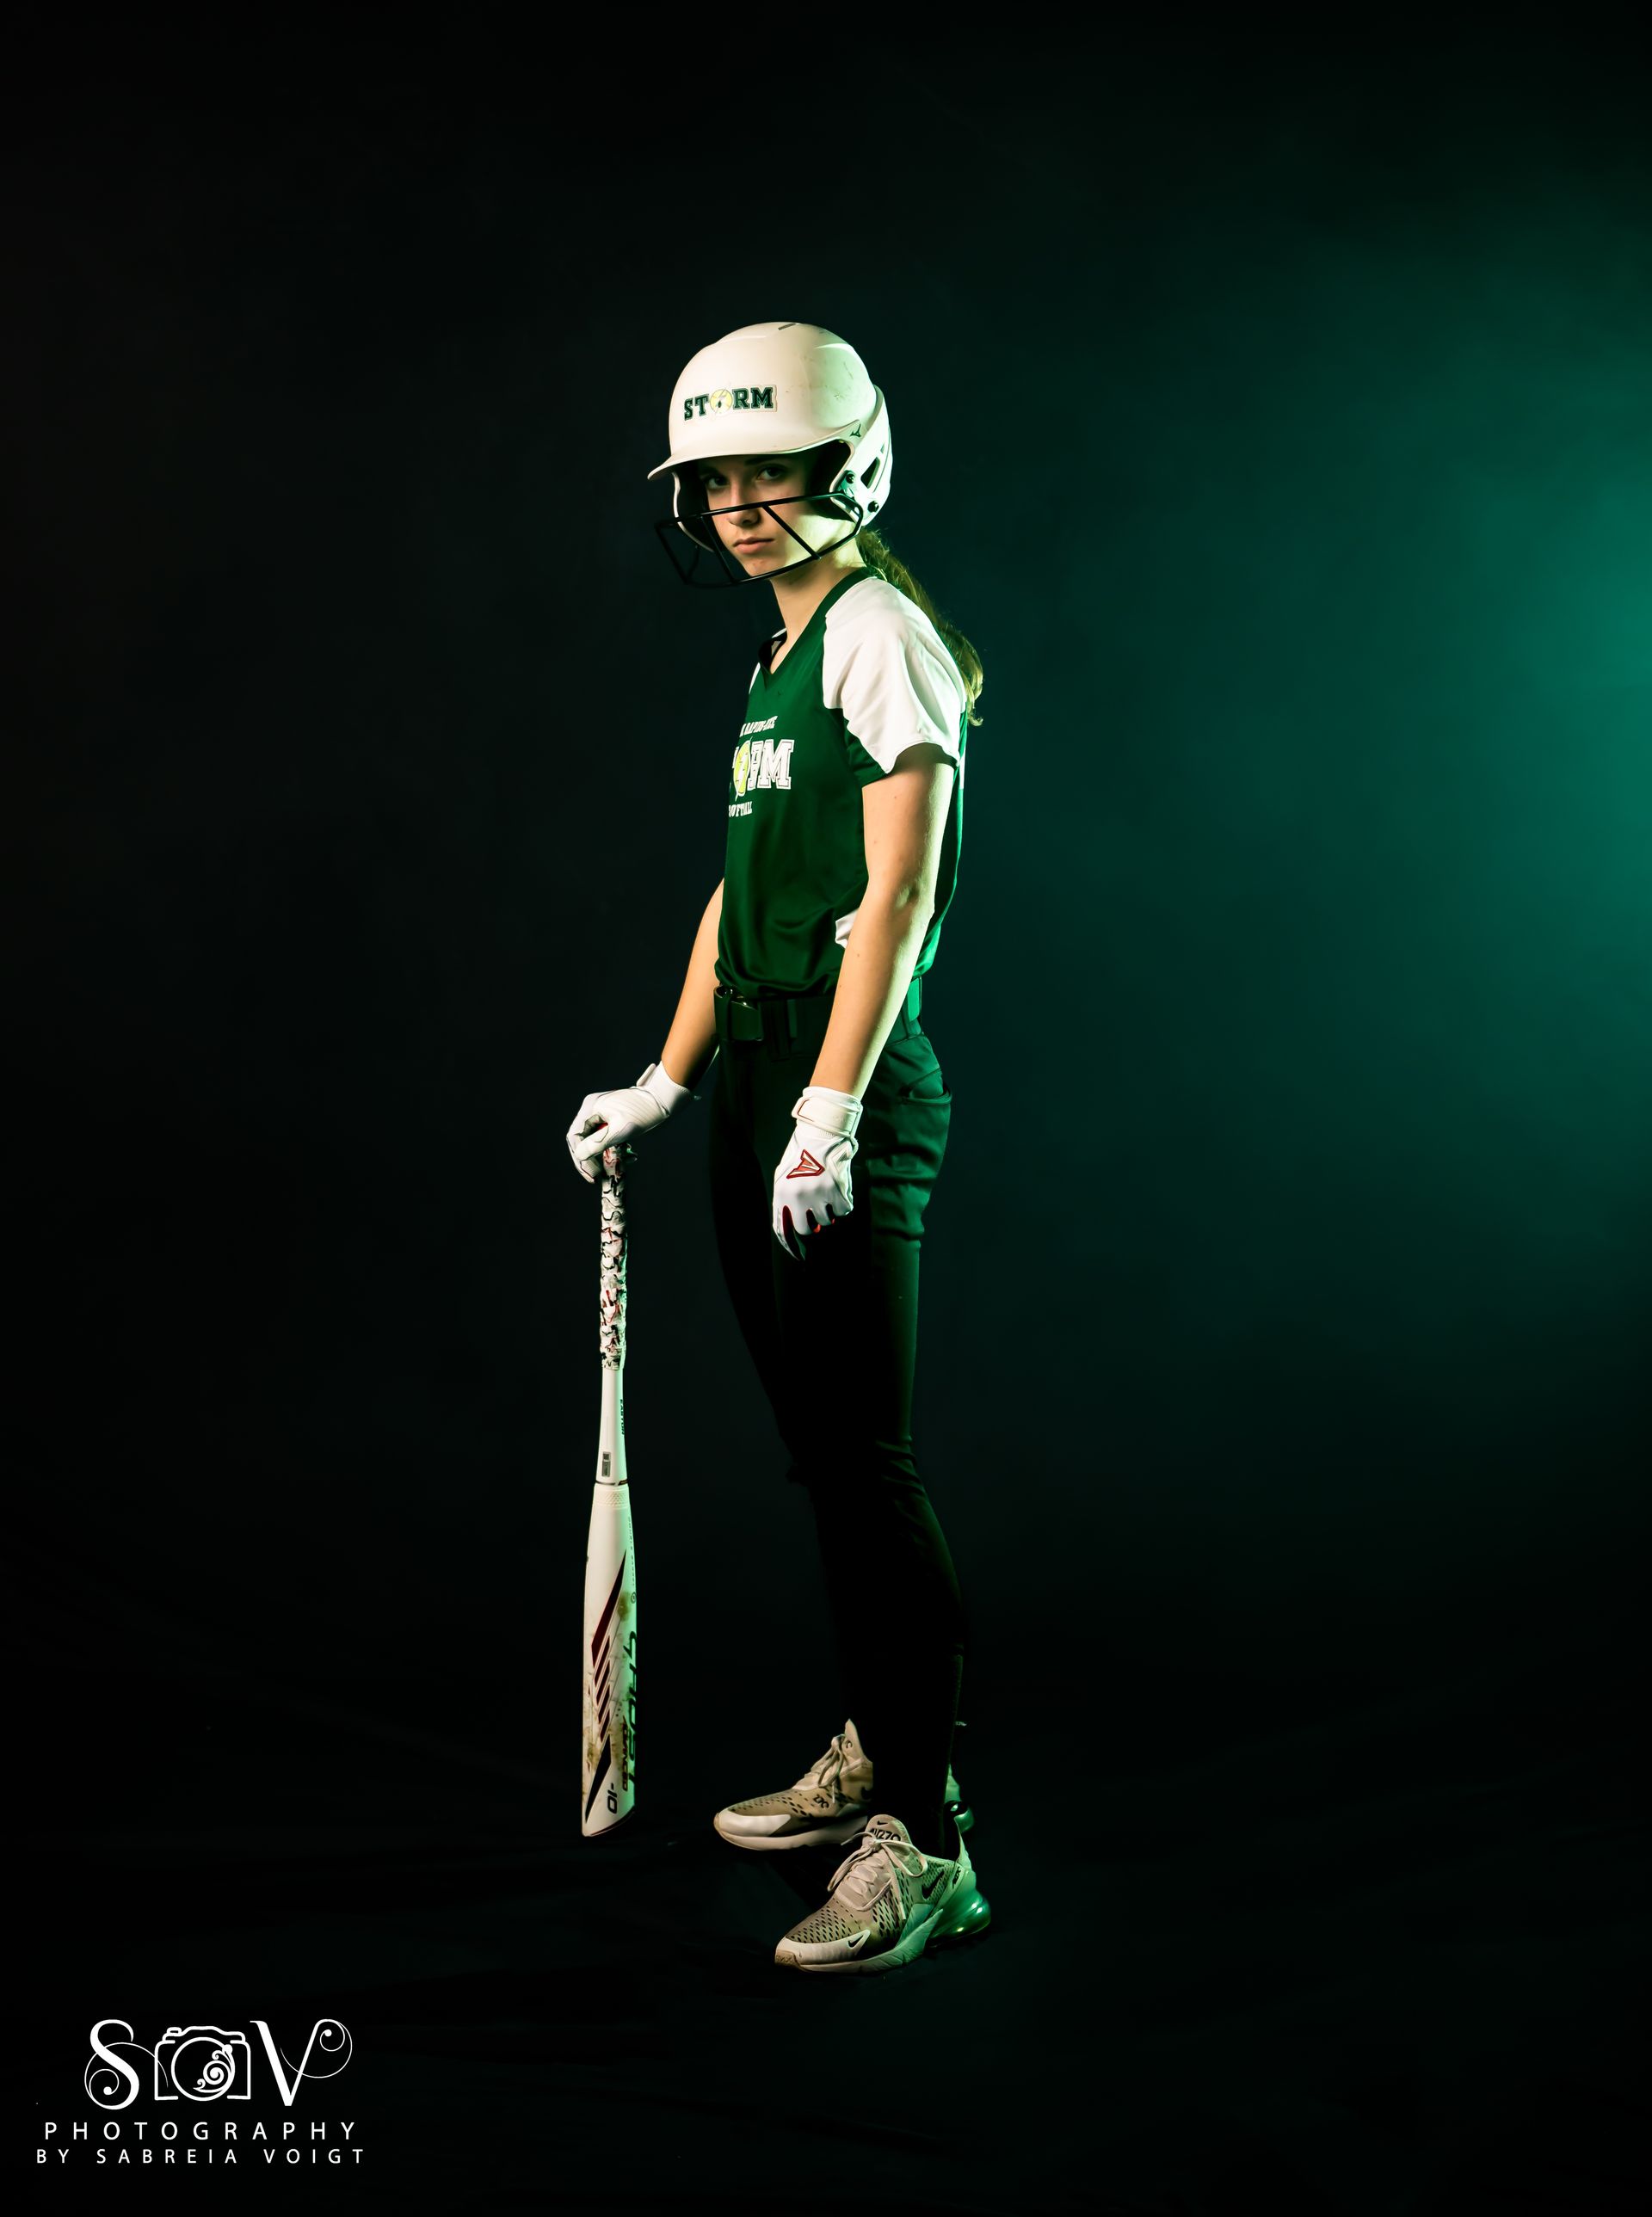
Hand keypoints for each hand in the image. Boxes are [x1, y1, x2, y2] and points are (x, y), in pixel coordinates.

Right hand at [567, 1061, 693, 1183]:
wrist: (665, 1100)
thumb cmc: (644, 1111)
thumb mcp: (621, 1130)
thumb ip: (598, 1144)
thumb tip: (580, 1156)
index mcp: (591, 1107)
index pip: (575, 1136)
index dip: (580, 1157)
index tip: (591, 1174)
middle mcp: (593, 1109)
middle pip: (582, 1139)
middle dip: (590, 1159)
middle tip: (598, 1177)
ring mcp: (603, 1115)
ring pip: (594, 1141)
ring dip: (604, 1156)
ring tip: (616, 1167)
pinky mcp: (613, 1120)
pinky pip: (607, 1138)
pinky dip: (615, 1150)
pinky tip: (629, 1156)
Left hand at [772, 1085, 862, 1260]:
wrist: (821, 1135)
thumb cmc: (802, 1156)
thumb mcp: (783, 1176)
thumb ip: (785, 1201)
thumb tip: (792, 1228)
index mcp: (781, 1193)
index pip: (782, 1229)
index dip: (790, 1246)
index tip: (799, 1256)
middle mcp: (797, 1196)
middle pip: (806, 1230)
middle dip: (813, 1226)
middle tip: (818, 1218)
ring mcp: (817, 1194)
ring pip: (826, 1221)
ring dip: (828, 1212)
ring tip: (827, 1193)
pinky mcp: (835, 1190)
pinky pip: (843, 1211)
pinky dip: (843, 1204)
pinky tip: (838, 1190)